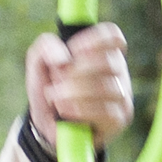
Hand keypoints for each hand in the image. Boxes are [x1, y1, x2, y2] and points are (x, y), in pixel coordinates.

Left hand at [25, 23, 133, 147]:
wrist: (46, 125)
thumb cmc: (50, 89)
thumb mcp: (39, 62)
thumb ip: (46, 47)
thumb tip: (64, 58)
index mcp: (103, 53)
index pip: (113, 36)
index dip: (93, 40)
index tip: (73, 51)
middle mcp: (118, 73)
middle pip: (108, 61)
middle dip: (77, 71)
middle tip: (56, 81)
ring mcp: (122, 96)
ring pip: (107, 87)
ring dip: (75, 92)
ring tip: (56, 99)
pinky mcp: (118, 120)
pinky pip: (107, 111)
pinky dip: (82, 109)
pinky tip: (65, 110)